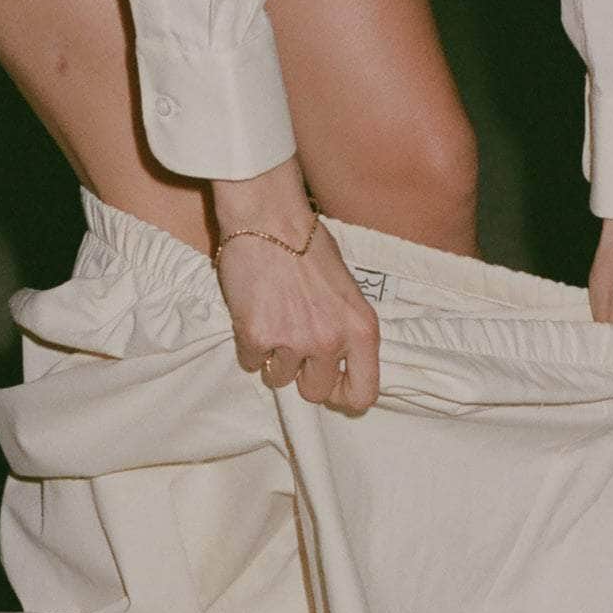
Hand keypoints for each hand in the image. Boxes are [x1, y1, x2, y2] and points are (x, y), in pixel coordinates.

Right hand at [212, 158, 379, 414]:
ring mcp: (293, 341)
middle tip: (292, 344)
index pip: (363, 394)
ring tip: (272, 319)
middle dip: (301, 374)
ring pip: (279, 378)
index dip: (343, 395)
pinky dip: (249, 344)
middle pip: (315, 393)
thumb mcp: (347, 291)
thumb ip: (346, 330)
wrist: (269, 218)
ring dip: (273, 357)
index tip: (329, 383)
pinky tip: (254, 313)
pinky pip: (251, 361)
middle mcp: (331, 341)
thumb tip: (337, 366)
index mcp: (362, 330)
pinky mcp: (257, 336)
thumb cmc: (308, 246)